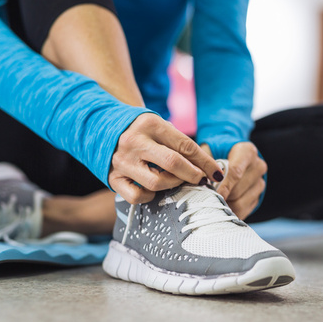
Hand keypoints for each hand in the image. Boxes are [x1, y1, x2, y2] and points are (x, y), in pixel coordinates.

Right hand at [109, 113, 223, 203]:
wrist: (105, 129)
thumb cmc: (143, 131)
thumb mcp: (161, 128)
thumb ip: (181, 145)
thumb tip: (209, 169)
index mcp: (150, 125)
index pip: (185, 145)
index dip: (205, 162)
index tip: (217, 173)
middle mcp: (134, 142)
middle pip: (173, 163)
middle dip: (193, 175)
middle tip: (201, 179)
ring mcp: (122, 161)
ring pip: (157, 183)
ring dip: (173, 185)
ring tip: (177, 180)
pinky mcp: (113, 178)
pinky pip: (137, 196)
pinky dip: (150, 196)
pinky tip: (153, 189)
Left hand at [208, 142, 266, 219]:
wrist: (228, 156)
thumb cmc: (215, 152)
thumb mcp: (208, 151)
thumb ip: (203, 163)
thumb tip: (197, 180)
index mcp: (247, 152)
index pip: (235, 171)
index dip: (222, 185)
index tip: (211, 194)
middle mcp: (258, 167)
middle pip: (237, 190)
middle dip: (220, 196)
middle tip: (205, 198)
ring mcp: (259, 183)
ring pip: (240, 203)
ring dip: (224, 205)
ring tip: (212, 201)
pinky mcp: (257, 197)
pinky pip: (242, 211)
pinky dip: (229, 211)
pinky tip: (220, 206)